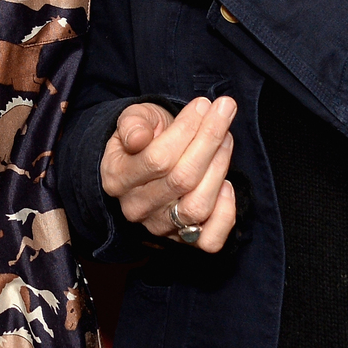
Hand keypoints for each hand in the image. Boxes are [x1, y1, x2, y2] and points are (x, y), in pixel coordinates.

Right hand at [100, 98, 237, 251]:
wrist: (147, 164)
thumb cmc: (144, 137)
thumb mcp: (133, 120)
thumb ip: (133, 123)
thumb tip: (139, 137)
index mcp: (117, 178)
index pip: (157, 158)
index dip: (186, 130)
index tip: (203, 105)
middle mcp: (137, 208)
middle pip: (182, 179)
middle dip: (209, 140)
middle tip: (224, 111)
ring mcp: (161, 228)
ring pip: (198, 206)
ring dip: (220, 168)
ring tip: (227, 138)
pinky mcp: (184, 242)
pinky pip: (210, 240)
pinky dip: (226, 214)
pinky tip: (229, 185)